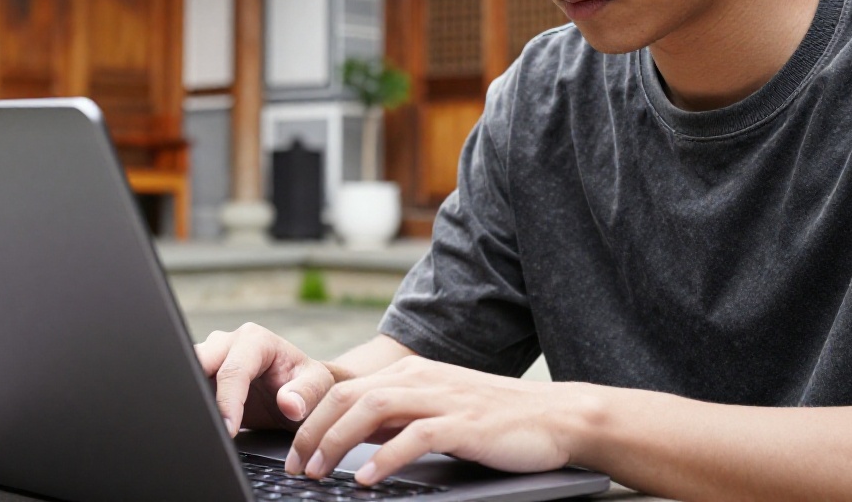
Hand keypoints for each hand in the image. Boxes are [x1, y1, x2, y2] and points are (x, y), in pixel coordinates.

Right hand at [194, 322, 337, 435]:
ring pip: (185, 372)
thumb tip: (289, 403)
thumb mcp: (319, 387)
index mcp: (254, 340)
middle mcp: (227, 343)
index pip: (233, 371)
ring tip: (195, 423)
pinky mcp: (200, 375)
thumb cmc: (306, 384)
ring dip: (189, 397)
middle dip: (195, 391)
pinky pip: (186, 386)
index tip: (228, 430)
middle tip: (201, 424)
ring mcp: (211, 357)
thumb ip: (307, 393)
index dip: (228, 402)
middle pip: (198, 363)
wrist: (296, 390)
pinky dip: (188, 403)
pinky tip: (194, 421)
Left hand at [286, 356, 596, 485]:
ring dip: (337, 441)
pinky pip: (413, 437)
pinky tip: (365, 479)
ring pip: (372, 409)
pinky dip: (383, 458)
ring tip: (319, 471)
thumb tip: (355, 439)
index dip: (311, 417)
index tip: (293, 449)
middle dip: (313, 431)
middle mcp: (421, 378)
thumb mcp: (439, 409)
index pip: (346, 387)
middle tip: (295, 466)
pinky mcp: (464, 422)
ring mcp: (442, 397)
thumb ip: (399, 418)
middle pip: (349, 396)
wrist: (558, 416)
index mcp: (411, 372)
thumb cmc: (497, 419)